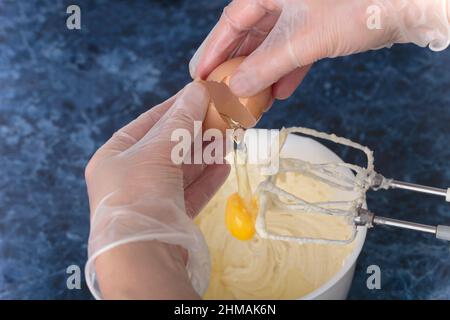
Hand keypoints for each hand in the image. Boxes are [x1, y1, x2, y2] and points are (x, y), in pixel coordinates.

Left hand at [84, 82, 229, 298]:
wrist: (141, 255)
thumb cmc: (138, 194)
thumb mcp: (157, 150)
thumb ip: (179, 122)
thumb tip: (197, 89)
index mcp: (115, 156)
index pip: (149, 123)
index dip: (176, 106)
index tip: (200, 93)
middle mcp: (129, 177)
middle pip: (169, 147)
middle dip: (196, 131)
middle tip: (221, 115)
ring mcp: (150, 199)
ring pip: (183, 170)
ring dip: (206, 154)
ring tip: (228, 138)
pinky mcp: (168, 217)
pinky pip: (190, 193)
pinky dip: (207, 180)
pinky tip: (223, 166)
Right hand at [190, 0, 449, 98]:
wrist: (405, 5)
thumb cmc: (354, 7)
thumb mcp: (300, 40)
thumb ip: (265, 65)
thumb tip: (236, 88)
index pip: (231, 21)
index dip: (213, 50)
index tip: (198, 75)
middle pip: (249, 34)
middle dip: (237, 65)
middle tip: (220, 90)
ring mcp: (301, 11)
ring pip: (272, 44)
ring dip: (262, 73)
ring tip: (251, 98)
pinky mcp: (320, 25)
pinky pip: (294, 49)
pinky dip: (287, 70)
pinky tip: (282, 91)